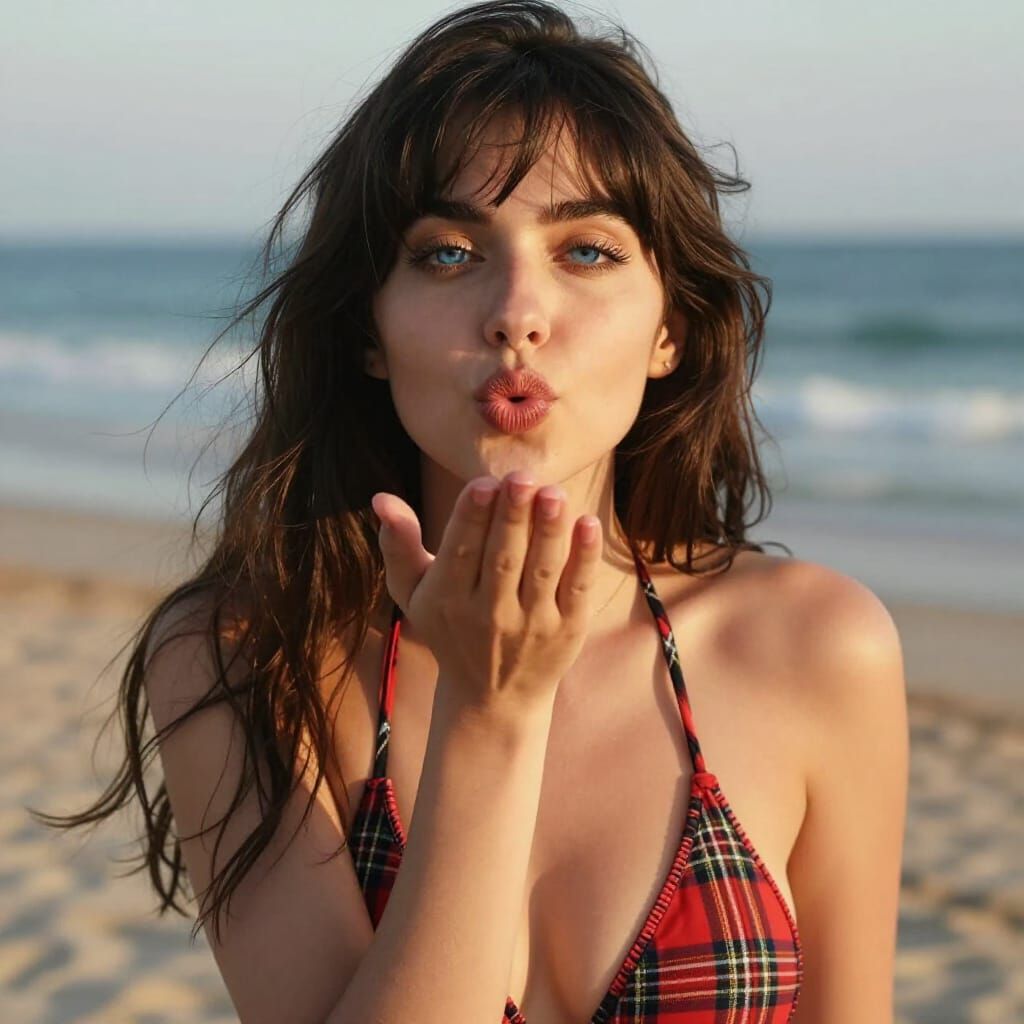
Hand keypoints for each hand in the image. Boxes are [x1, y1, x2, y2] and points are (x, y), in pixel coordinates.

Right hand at [371, 471, 602, 712]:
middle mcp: (488, 614)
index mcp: (447, 598)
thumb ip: (399, 544)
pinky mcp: (567, 630)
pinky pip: (576, 589)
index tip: (483, 483)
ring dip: (548, 530)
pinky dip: (582, 557)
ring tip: (554, 493)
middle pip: (502, 557)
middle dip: (512, 516)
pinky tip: (586, 523)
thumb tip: (381, 497)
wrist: (493, 698)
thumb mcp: (412, 593)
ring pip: (540, 570)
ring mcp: (531, 624)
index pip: (460, 550)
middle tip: (523, 476)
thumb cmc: (449, 628)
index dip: (472, 516)